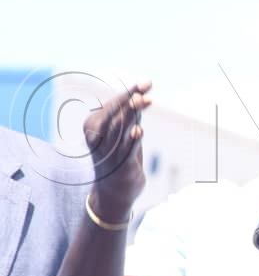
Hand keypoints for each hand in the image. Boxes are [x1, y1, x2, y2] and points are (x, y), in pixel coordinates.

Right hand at [83, 81, 152, 220]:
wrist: (114, 192)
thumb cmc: (119, 156)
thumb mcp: (124, 132)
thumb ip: (131, 115)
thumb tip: (141, 93)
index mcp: (94, 127)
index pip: (113, 105)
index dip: (129, 93)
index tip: (147, 83)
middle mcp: (97, 139)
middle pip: (115, 115)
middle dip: (129, 101)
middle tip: (144, 90)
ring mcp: (108, 153)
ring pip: (120, 130)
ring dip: (131, 115)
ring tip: (142, 101)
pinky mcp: (120, 167)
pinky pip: (125, 152)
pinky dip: (131, 141)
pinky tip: (139, 130)